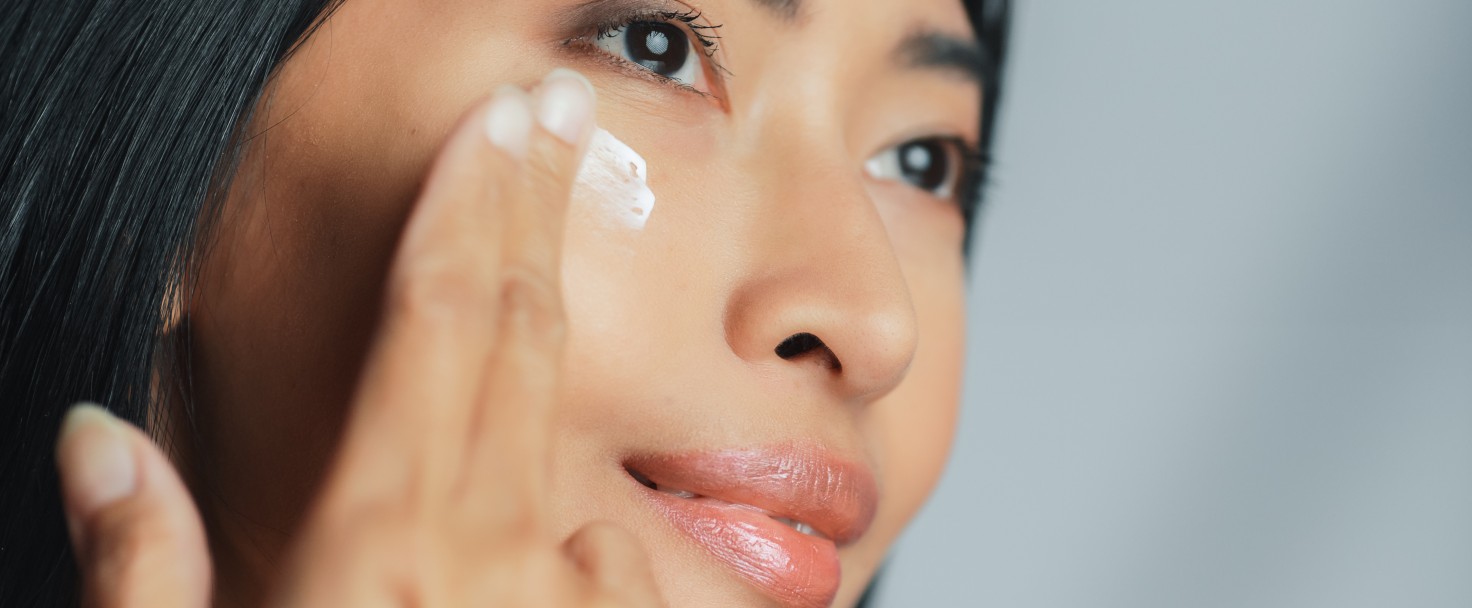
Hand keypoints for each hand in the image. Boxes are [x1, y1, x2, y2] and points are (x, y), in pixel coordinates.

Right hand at [55, 69, 664, 607]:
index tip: (503, 120)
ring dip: (548, 340)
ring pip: (559, 430)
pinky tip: (558, 540)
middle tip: (560, 116)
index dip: (469, 203)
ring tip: (541, 282)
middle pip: (519, 333)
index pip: (435, 319)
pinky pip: (605, 547)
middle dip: (533, 208)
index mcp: (375, 544)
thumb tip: (99, 441)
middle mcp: (487, 555)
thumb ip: (145, 568)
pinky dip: (575, 524)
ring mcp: (563, 598)